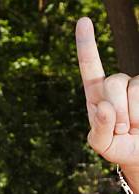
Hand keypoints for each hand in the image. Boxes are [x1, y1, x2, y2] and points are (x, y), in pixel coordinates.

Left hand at [76, 17, 138, 170]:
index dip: (87, 45)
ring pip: (134, 88)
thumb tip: (104, 107)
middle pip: (113, 81)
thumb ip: (99, 129)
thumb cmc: (117, 147)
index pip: (90, 67)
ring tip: (133, 128)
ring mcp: (136, 86)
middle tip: (120, 129)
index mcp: (96, 96)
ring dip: (133, 115)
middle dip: (116, 109)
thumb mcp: (102, 144)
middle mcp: (116, 86)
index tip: (83, 21)